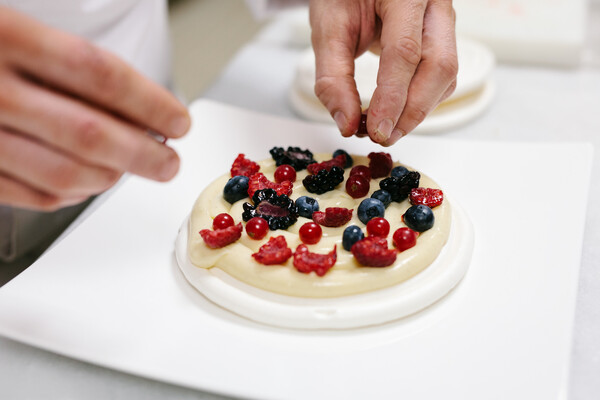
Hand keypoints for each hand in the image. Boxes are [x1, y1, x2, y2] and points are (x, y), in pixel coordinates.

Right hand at [0, 7, 189, 210]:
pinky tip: (86, 185)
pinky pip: (27, 195)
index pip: (99, 74)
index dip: (150, 103)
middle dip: (143, 154)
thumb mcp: (8, 23)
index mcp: (3, 35)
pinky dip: (66, 196)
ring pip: (61, 173)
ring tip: (134, 172)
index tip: (178, 121)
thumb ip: (64, 58)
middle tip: (170, 162)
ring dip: (110, 178)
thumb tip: (135, 102)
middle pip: (89, 133)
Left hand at [309, 0, 456, 145]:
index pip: (406, 51)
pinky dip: (420, 101)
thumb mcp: (327, 27)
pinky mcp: (443, 37)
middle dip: (412, 110)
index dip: (393, 96)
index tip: (376, 129)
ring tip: (383, 128)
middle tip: (380, 136)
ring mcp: (444, 20)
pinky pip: (441, 76)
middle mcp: (435, 3)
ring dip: (417, 110)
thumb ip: (332, 77)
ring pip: (446, 75)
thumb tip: (347, 124)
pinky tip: (395, 112)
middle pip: (440, 66)